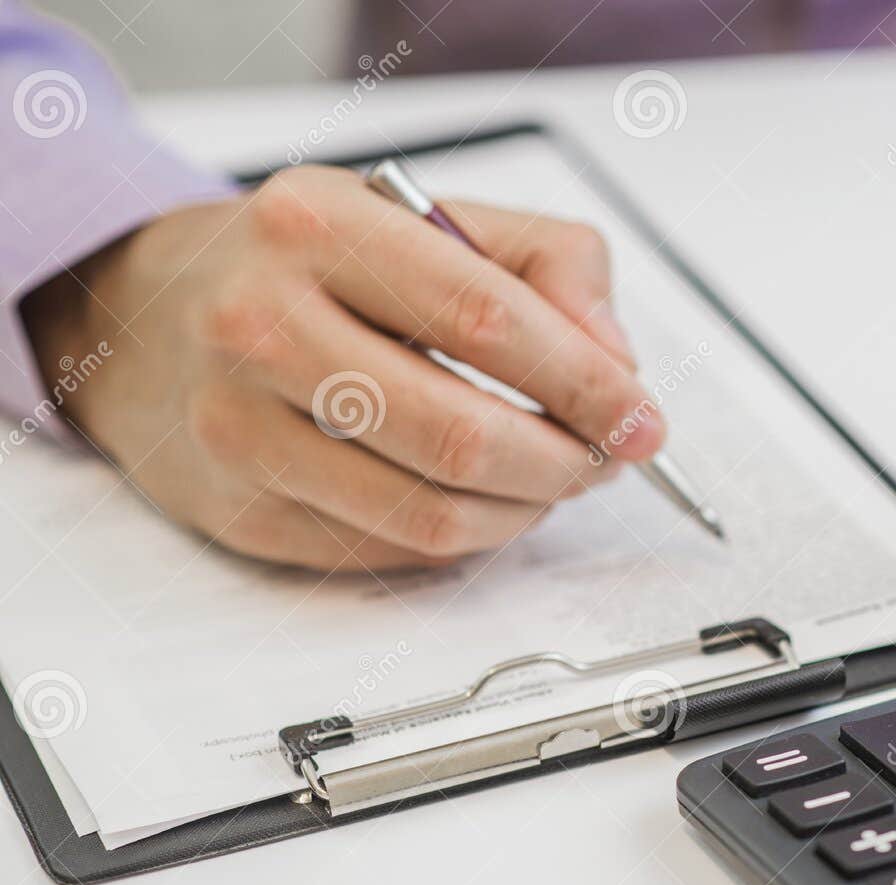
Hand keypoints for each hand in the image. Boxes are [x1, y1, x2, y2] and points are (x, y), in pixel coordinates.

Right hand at [22, 165, 660, 570]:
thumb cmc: (313, 266)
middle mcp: (260, 323)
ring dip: (525, 511)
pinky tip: (483, 501)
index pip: (490, 321)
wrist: (149, 316)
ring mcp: (239, 428)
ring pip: (431, 513)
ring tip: (551, 479)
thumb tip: (617, 365)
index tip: (641, 418)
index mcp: (317, 226)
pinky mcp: (241, 510)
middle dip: (565, 463)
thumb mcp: (427, 217)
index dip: (588, 384)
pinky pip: (391, 551)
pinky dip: (466, 537)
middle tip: (603, 459)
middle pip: (464, 437)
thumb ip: (549, 263)